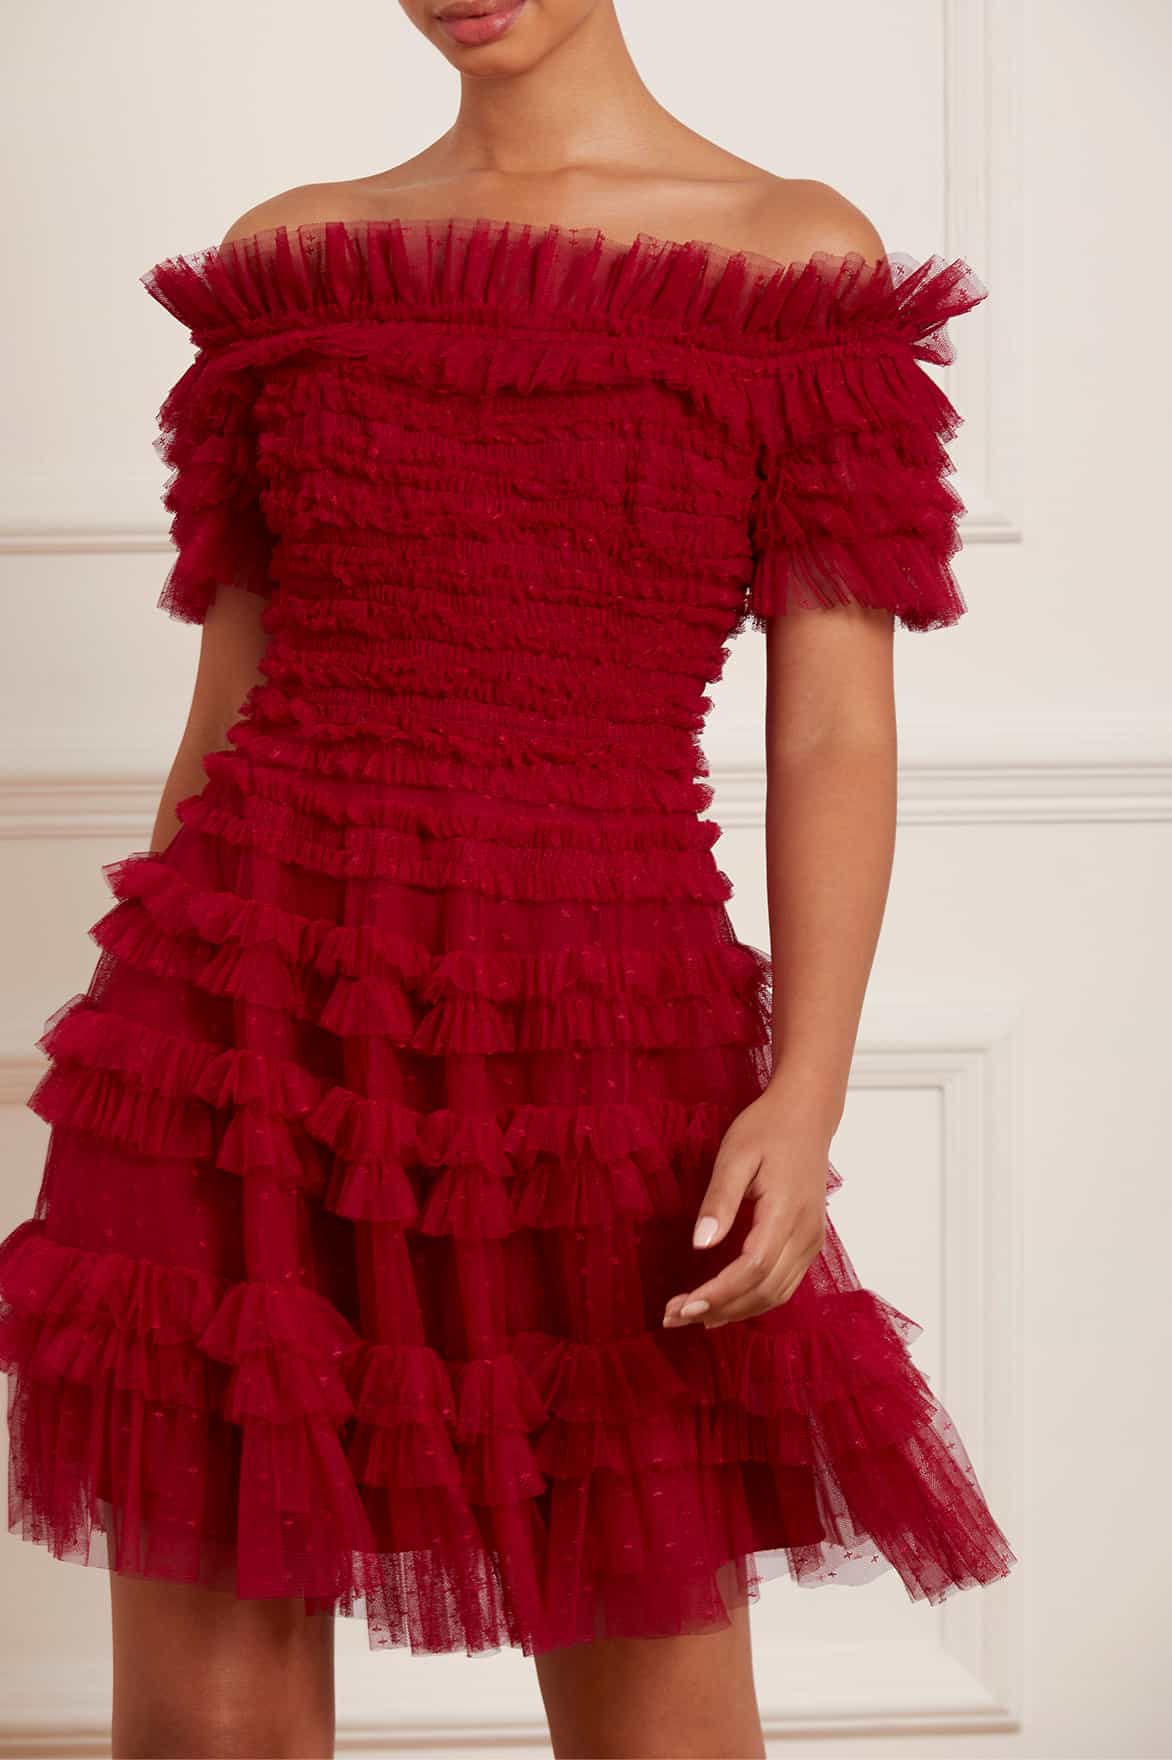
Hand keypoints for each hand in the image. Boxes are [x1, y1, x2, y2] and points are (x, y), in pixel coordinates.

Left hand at [662, 1088, 830, 1328]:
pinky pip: (785, 1283)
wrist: (807, 1114)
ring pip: (777, 1294)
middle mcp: (806, 1234)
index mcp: (786, 1212)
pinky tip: (726, 1305)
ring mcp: (812, 1240)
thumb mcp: (734, 1155)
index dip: (718, 1292)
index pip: (752, 1268)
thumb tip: (700, 1245)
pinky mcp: (810, 1241)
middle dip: (720, 1309)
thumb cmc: (767, 1129)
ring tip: (694, 1316)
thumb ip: (719, 1201)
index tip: (683, 1305)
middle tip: (675, 1316)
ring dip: (736, 1311)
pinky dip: (754, 1300)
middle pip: (764, 1290)